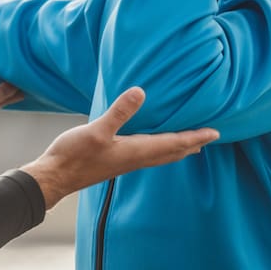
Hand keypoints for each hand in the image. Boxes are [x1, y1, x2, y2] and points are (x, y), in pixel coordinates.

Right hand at [21, 87, 217, 208]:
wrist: (54, 177)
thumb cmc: (74, 155)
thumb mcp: (97, 130)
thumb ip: (119, 112)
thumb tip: (141, 92)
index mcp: (136, 151)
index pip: (174, 143)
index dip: (195, 137)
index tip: (216, 133)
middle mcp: (135, 159)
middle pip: (171, 152)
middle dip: (191, 144)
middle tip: (210, 138)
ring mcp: (124, 162)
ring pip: (160, 155)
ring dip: (177, 148)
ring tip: (189, 143)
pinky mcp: (115, 161)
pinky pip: (147, 154)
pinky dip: (159, 148)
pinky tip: (151, 144)